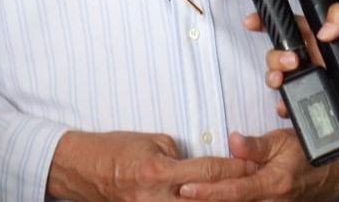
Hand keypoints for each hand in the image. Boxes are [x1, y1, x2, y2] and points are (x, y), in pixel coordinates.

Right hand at [46, 130, 256, 201]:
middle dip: (233, 194)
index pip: (207, 172)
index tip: (252, 164)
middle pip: (207, 201)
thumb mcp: (152, 142)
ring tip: (237, 197)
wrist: (83, 169)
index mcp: (159, 172)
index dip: (234, 168)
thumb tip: (201, 166)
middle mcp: (156, 198)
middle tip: (255, 187)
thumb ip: (180, 156)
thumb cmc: (116, 150)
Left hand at [177, 129, 338, 201]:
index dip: (207, 191)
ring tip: (188, 198)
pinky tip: (212, 197)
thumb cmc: (312, 153)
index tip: (185, 189)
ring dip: (214, 201)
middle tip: (175, 197)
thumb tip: (232, 141)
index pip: (232, 191)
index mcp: (272, 184)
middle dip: (204, 201)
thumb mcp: (284, 141)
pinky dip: (229, 200)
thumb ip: (256, 145)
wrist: (338, 172)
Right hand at [249, 3, 338, 115]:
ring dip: (276, 76)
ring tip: (288, 78)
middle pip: (281, 52)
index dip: (269, 22)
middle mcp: (318, 54)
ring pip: (284, 76)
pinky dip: (286, 103)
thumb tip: (322, 31)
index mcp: (325, 33)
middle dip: (275, 56)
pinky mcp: (326, 96)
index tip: (252, 22)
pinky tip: (286, 104)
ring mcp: (320, 76)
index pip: (292, 24)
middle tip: (292, 61)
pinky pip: (299, 100)